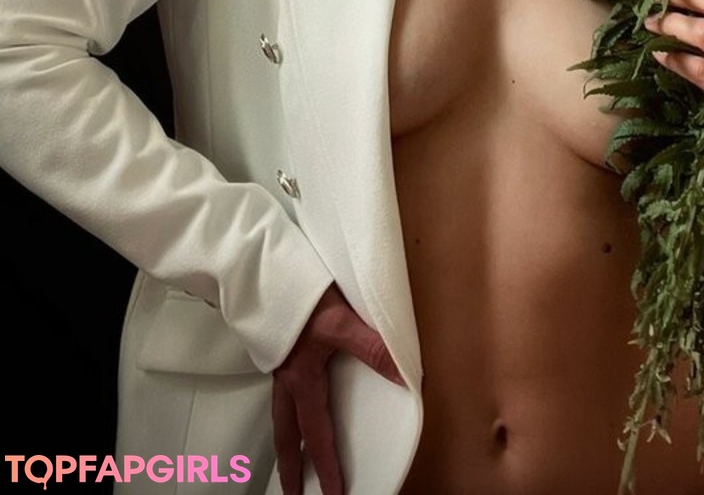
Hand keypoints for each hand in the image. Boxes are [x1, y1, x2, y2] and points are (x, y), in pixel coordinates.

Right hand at [272, 282, 406, 494]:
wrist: (263, 267)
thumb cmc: (299, 294)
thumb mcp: (340, 321)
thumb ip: (373, 349)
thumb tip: (404, 376)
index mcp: (301, 380)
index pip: (317, 434)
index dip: (328, 466)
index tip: (335, 494)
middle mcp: (287, 378)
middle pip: (287, 434)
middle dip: (291, 466)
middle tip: (292, 493)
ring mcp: (279, 363)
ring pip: (279, 413)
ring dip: (286, 439)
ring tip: (289, 457)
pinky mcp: (277, 346)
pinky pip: (280, 389)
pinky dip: (284, 407)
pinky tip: (292, 400)